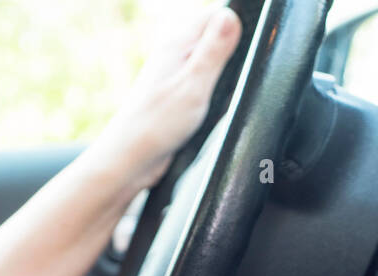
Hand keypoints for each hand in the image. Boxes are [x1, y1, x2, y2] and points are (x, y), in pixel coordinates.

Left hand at [92, 5, 242, 190]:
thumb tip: (230, 15)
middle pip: (215, 37)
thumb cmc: (155, 125)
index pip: (215, 15)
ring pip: (211, 62)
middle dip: (234, 51)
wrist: (130, 159)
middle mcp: (176, 55)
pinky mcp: (178, 96)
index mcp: (178, 44)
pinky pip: (205, 83)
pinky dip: (216, 91)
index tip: (246, 49)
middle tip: (236, 78)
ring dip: (225, 73)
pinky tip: (217, 107)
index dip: (236, 26)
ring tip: (224, 95)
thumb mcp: (194, 86)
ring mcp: (176, 75)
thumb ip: (214, 52)